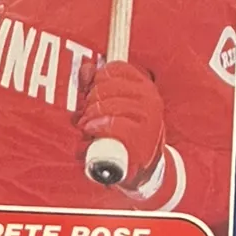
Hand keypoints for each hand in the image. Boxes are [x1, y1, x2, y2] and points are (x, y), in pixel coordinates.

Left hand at [78, 61, 165, 188]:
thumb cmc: (123, 132)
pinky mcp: (141, 137)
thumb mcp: (111, 105)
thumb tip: (86, 69)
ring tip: (87, 125)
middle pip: (107, 85)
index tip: (92, 93)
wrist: (141, 167)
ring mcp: (147, 117)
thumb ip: (96, 84)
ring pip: (108, 104)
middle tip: (86, 114)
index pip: (116, 68)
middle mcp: (149, 97)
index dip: (97, 79)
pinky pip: (115, 125)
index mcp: (143, 85)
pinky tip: (92, 130)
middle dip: (90, 99)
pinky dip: (99, 127)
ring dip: (90, 115)